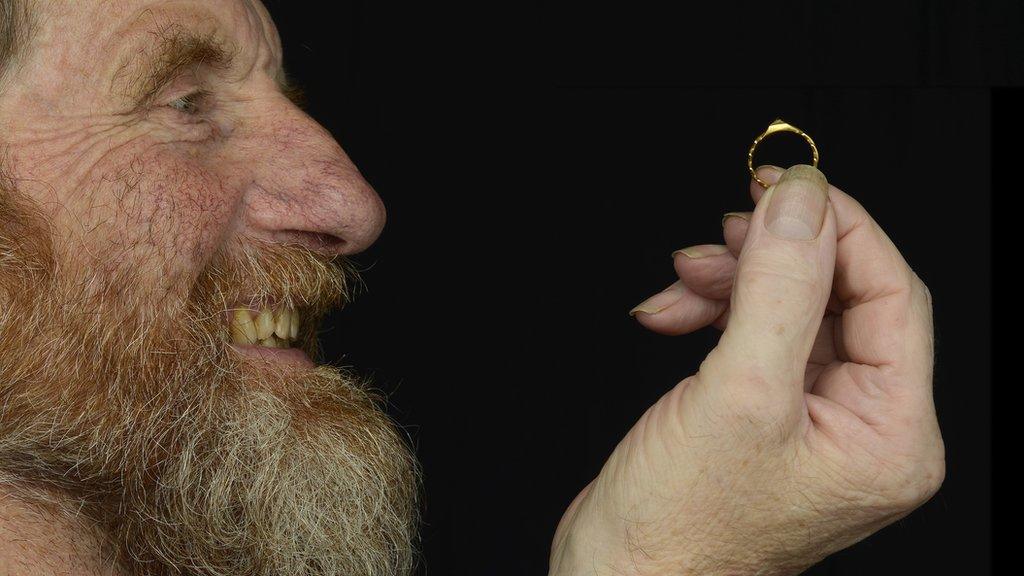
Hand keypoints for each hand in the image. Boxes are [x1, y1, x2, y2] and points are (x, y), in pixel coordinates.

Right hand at [549, 165, 943, 574]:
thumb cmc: (681, 527)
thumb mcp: (738, 394)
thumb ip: (779, 289)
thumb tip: (801, 204)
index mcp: (890, 435)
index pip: (893, 295)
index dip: (840, 231)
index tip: (788, 189)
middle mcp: (861, 426)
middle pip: (838, 297)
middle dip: (772, 257)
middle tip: (726, 227)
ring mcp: (811, 420)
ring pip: (788, 309)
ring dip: (730, 282)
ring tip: (682, 280)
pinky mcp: (763, 413)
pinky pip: (752, 335)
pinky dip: (708, 312)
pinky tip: (669, 314)